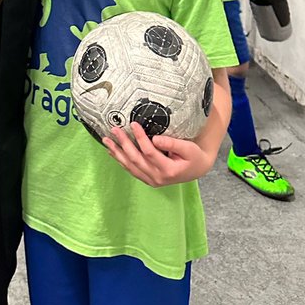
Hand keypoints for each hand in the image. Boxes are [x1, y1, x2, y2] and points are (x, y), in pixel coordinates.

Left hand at [102, 121, 216, 186]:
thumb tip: (155, 139)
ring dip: (117, 153)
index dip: (140, 137)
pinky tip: (113, 152)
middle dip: (123, 144)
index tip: (133, 123)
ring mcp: (152, 181)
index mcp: (168, 170)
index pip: (149, 152)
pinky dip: (121, 160)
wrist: (197, 169)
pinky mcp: (148, 179)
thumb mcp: (188, 148)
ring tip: (107, 141)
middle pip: (136, 159)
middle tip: (114, 130)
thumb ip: (172, 144)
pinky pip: (132, 170)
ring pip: (130, 167)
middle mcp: (157, 178)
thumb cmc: (194, 156)